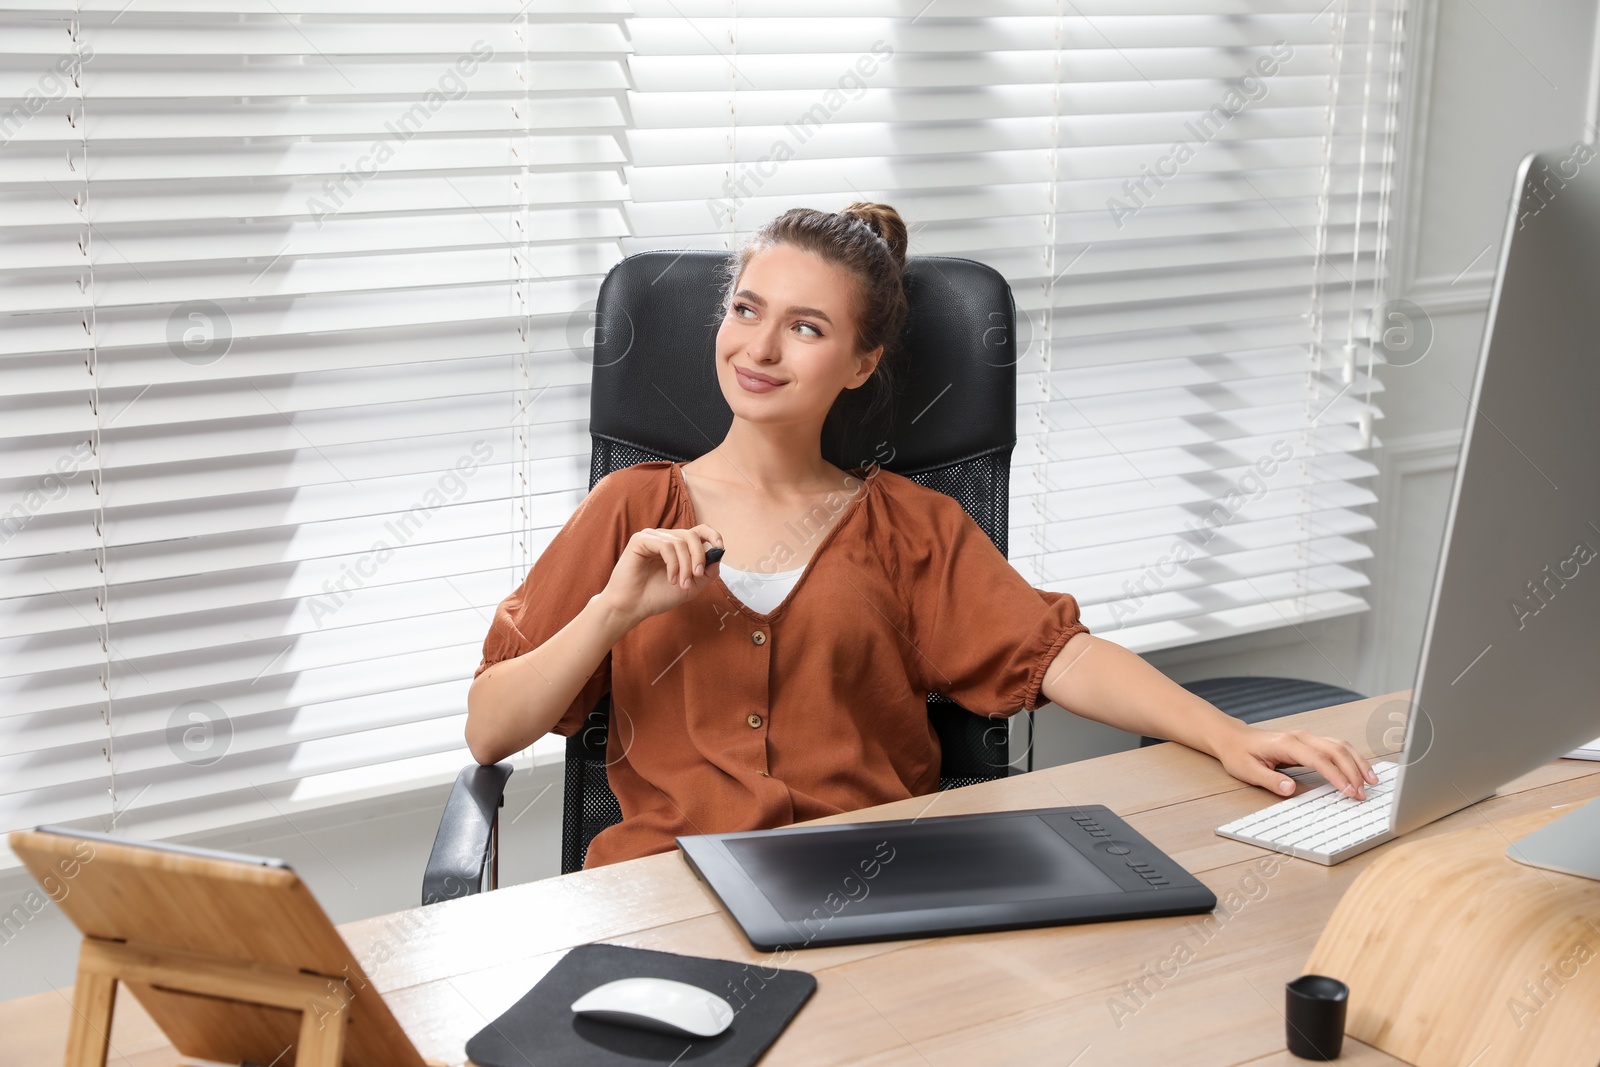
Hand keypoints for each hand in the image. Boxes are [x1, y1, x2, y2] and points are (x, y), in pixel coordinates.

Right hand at [596, 524, 723, 627]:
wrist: (633, 607)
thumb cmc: (657, 596)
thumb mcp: (691, 587)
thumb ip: (707, 572)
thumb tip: (719, 555)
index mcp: (677, 546)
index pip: (698, 531)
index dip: (712, 535)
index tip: (720, 547)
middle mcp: (665, 538)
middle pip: (692, 536)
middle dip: (698, 557)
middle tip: (696, 576)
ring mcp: (652, 537)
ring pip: (680, 542)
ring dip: (685, 566)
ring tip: (680, 584)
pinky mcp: (640, 540)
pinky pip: (666, 545)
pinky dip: (673, 564)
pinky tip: (670, 579)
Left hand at [1209, 721, 1378, 800]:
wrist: (1233, 738)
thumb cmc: (1239, 754)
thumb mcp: (1248, 771)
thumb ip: (1270, 780)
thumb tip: (1290, 789)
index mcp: (1287, 743)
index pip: (1319, 760)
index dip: (1337, 776)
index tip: (1349, 792)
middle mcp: (1301, 737)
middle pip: (1336, 750)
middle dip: (1353, 771)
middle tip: (1363, 794)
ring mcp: (1307, 737)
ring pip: (1340, 746)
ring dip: (1358, 763)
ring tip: (1372, 782)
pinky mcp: (1309, 742)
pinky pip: (1336, 747)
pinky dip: (1352, 758)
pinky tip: (1361, 771)